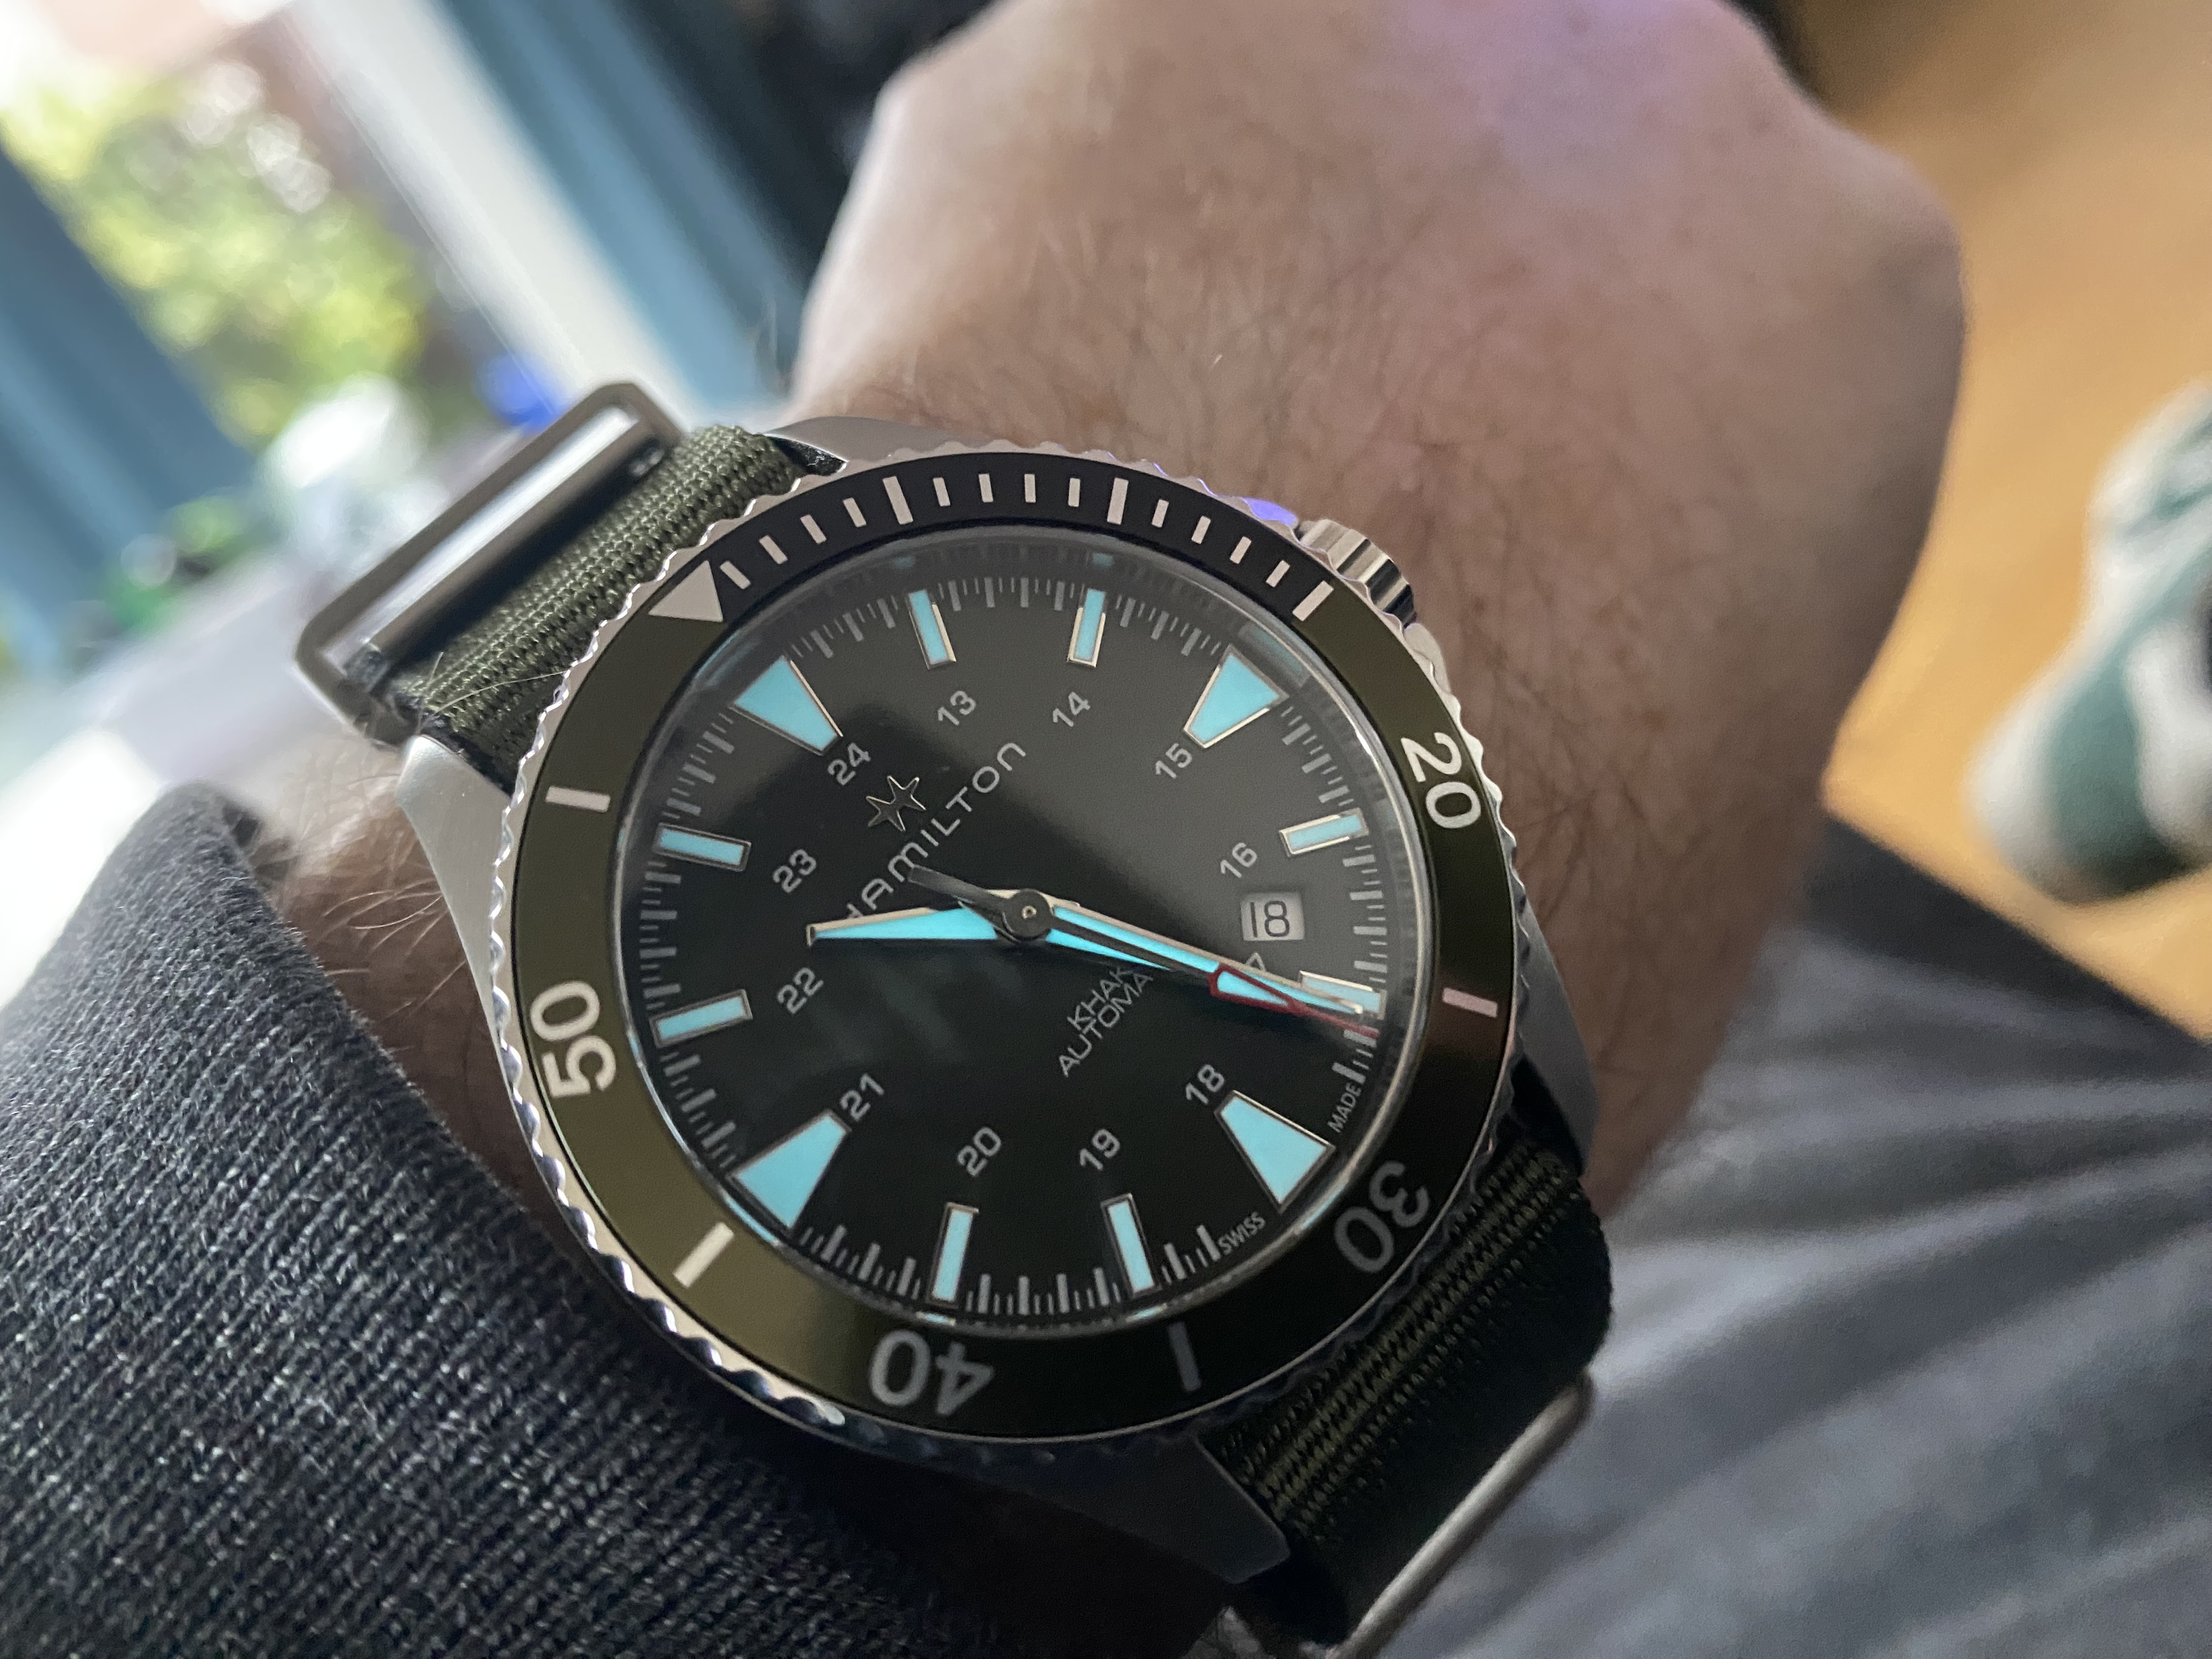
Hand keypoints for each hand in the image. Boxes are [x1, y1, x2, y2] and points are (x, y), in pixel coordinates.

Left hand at [788, 0, 1962, 1205]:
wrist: (1238, 853)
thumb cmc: (1509, 893)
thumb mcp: (1712, 785)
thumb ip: (1673, 614)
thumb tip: (1590, 633)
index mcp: (1829, 279)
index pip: (1681, 318)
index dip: (1547, 437)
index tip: (1460, 522)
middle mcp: (1620, 77)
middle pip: (1487, 182)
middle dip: (1386, 315)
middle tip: (1278, 486)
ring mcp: (1353, 29)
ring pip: (1276, 133)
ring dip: (1212, 280)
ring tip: (1128, 491)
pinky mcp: (1089, 39)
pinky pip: (1062, 152)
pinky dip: (1029, 282)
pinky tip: (1011, 443)